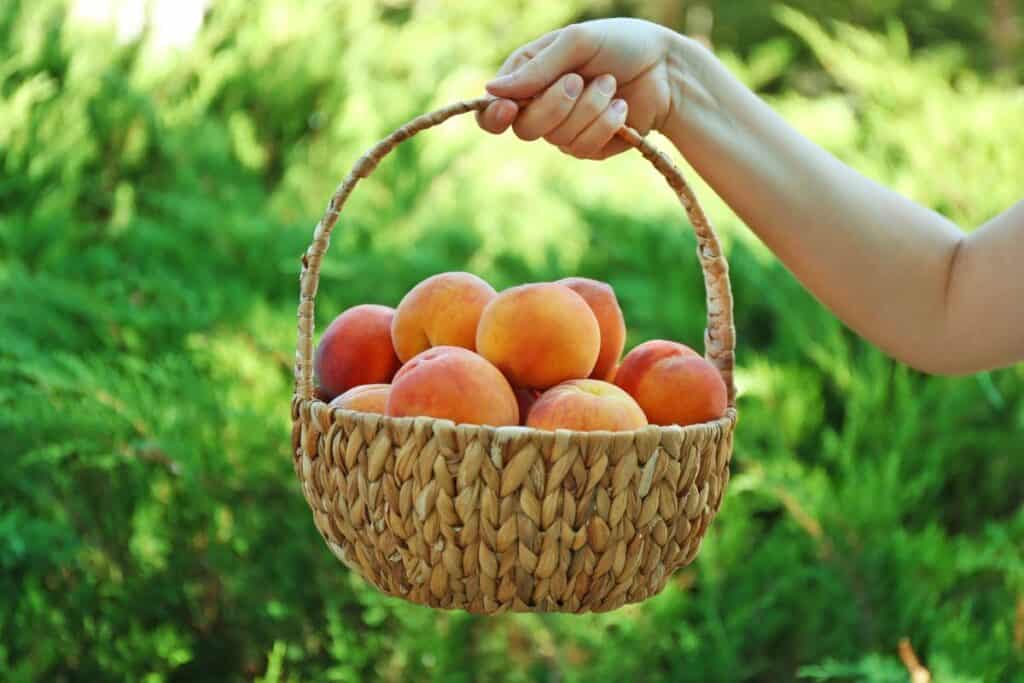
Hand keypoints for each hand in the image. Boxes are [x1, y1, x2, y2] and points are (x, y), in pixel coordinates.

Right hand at [476, 18, 677, 159]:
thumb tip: (490, 90)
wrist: (667, 69)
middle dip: (555, 104)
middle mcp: (541, 106)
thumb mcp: (576, 43)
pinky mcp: (589, 147)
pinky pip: (583, 148)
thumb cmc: (621, 44)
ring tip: (611, 84)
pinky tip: (622, 108)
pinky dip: (605, 125)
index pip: (493, 108)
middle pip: (524, 128)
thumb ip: (536, 68)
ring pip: (557, 138)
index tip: (507, 109)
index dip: (494, 115)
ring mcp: (564, 130)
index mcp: (528, 76)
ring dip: (590, 108)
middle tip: (579, 79)